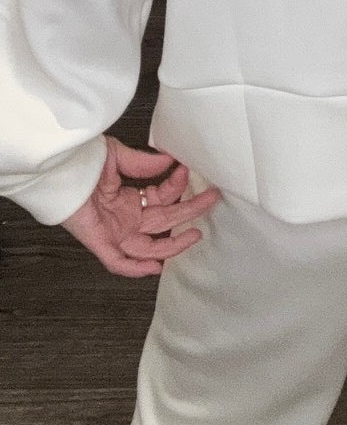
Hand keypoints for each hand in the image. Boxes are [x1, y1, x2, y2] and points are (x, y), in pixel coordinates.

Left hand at [59, 135, 221, 277]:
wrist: (56, 171)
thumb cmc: (82, 163)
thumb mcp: (117, 156)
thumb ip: (143, 163)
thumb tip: (170, 161)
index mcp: (129, 199)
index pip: (161, 198)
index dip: (176, 187)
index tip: (186, 171)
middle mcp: (125, 218)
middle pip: (163, 222)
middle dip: (189, 213)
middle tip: (212, 200)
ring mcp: (114, 232)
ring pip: (148, 247)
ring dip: (173, 244)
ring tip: (195, 235)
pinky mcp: (99, 242)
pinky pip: (118, 261)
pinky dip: (136, 268)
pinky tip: (156, 268)